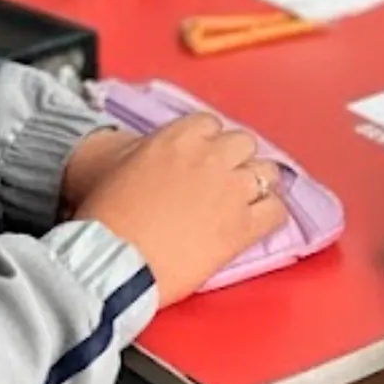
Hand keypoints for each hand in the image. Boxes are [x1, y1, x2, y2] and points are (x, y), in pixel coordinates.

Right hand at [74, 114, 286, 305]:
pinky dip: (271, 214)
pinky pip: (276, 211)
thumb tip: (153, 157)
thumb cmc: (106, 218)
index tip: (204, 157)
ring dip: (257, 184)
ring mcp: (230, 191)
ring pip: (266, 172)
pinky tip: (258, 222)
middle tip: (225, 179)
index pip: (210, 124)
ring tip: (246, 200)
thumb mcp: (120, 166)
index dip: (209, 143)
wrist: (112, 259)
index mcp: (178, 139)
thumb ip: (148, 153)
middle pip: (244, 143)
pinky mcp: (242, 227)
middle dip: (236, 160)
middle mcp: (210, 158)